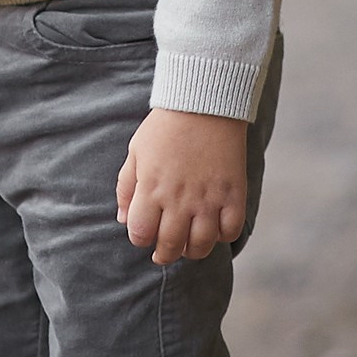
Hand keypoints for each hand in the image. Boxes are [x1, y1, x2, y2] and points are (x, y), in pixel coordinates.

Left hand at [117, 109, 248, 264]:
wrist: (205, 102)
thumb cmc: (165, 126)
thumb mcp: (136, 151)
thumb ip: (126, 187)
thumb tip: (123, 219)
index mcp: (151, 188)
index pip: (140, 233)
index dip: (140, 238)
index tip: (145, 233)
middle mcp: (179, 199)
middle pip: (170, 246)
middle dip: (164, 253)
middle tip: (165, 250)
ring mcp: (208, 199)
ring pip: (201, 246)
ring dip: (192, 250)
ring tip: (189, 242)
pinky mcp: (233, 195)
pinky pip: (230, 232)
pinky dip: (223, 235)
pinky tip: (215, 226)